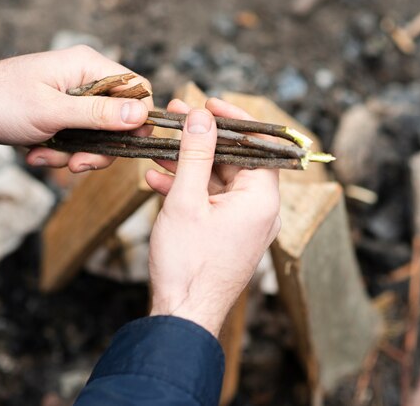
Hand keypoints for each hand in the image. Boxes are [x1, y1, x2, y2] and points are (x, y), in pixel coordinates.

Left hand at [0, 45, 152, 172]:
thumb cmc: (1, 100)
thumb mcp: (53, 112)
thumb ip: (99, 114)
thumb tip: (142, 115)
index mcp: (89, 67)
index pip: (137, 89)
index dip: (138, 119)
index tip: (125, 143)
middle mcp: (87, 80)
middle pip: (120, 119)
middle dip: (99, 147)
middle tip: (77, 163)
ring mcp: (75, 99)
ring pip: (99, 135)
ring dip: (75, 153)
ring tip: (44, 156)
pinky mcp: (64, 115)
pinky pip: (79, 139)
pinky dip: (61, 152)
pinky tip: (37, 153)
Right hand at [146, 98, 280, 336]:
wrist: (182, 317)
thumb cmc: (187, 264)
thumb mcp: (187, 200)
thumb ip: (196, 154)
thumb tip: (201, 116)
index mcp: (262, 199)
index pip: (258, 144)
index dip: (232, 119)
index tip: (207, 102)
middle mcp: (261, 211)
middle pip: (236, 160)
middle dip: (203, 140)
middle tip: (176, 119)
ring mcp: (246, 225)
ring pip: (220, 181)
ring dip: (190, 164)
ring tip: (159, 147)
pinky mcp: (230, 236)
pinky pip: (213, 202)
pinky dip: (190, 189)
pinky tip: (157, 179)